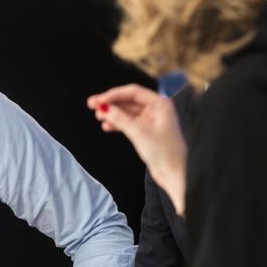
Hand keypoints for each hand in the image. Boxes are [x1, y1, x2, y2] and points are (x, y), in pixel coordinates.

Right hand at [88, 85, 186, 212]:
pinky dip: (117, 124)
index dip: (114, 94)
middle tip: (92, 104)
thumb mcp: (139, 132)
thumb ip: (120, 118)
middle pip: (128, 101)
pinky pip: (128, 123)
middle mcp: (156, 109)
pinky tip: (107, 126)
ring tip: (98, 116)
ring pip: (127, 112)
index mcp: (160, 104)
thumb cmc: (164, 152)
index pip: (133, 92)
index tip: (99, 99)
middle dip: (110, 103)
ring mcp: (151, 121)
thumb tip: (104, 108)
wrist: (174, 174)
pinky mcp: (146, 132)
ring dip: (112, 113)